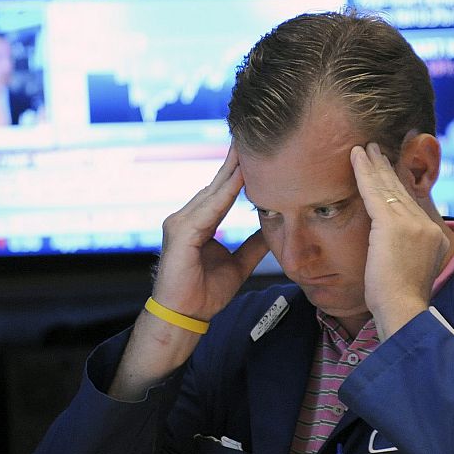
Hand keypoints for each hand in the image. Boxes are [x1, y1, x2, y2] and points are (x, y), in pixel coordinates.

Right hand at [153, 146, 268, 321]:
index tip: (254, 152)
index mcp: (198, 223)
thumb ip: (253, 246)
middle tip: (251, 136)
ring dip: (232, 170)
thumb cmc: (204, 293)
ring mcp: (181, 222)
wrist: (184, 317)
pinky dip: (225, 193)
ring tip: (248, 148)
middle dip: (234, 161)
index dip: (237, 172)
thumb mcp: (238, 265)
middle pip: (215, 184)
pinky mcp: (181, 232)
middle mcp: (187, 217)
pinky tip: (240, 178)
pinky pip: (209, 208)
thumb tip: (272, 229)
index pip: (221, 191)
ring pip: (213, 191)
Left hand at [349, 143, 449, 337]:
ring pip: (387, 187)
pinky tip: (356, 158)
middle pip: (401, 191)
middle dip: (386, 169)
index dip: (397, 185)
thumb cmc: (399, 302)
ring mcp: (411, 224)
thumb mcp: (410, 271)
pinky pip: (374, 192)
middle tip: (375, 149)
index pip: (412, 204)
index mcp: (434, 236)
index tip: (388, 171)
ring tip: (364, 149)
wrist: (403, 310)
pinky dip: (363, 173)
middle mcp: (426, 225)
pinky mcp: (391, 225)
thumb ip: (406, 252)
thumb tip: (393, 249)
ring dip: (374, 165)